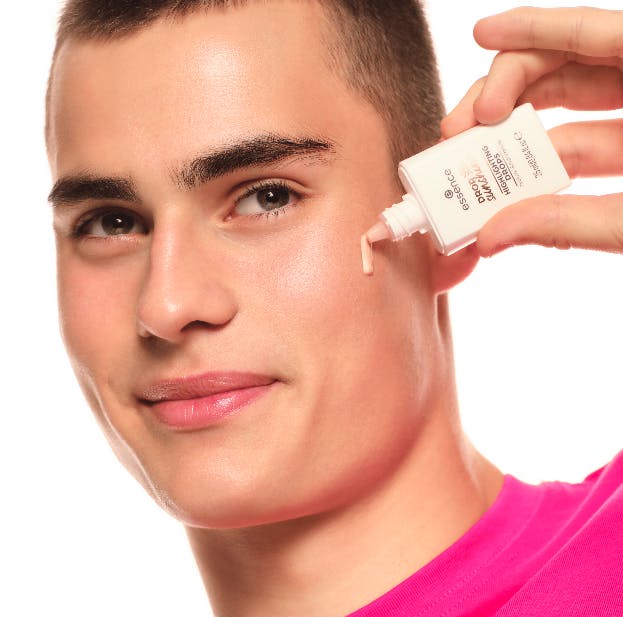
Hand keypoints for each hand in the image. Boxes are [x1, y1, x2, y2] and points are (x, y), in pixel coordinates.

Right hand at [441, 6, 622, 256]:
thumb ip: (570, 224)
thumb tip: (490, 235)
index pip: (593, 32)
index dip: (533, 28)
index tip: (482, 33)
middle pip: (570, 67)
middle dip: (507, 94)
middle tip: (462, 131)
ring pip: (571, 110)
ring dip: (515, 139)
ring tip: (472, 166)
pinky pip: (584, 147)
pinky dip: (543, 169)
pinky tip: (508, 187)